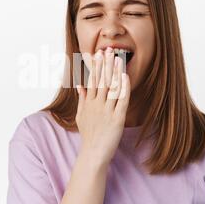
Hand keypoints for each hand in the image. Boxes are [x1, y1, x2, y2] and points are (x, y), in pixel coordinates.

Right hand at [75, 47, 130, 165]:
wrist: (93, 154)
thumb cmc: (89, 135)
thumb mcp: (81, 116)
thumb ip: (81, 99)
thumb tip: (79, 85)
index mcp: (89, 103)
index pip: (92, 80)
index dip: (96, 67)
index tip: (98, 54)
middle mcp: (97, 105)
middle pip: (101, 81)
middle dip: (105, 65)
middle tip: (108, 50)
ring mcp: (107, 111)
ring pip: (111, 88)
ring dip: (115, 72)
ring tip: (118, 58)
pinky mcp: (117, 119)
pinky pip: (122, 101)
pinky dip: (124, 88)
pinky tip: (125, 77)